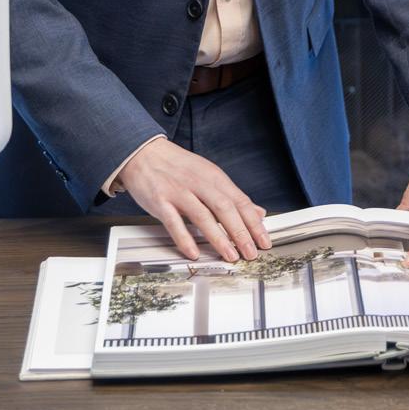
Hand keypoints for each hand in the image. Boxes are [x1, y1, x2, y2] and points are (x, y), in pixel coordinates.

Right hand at [118, 138, 270, 261]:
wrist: (145, 153)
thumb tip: (258, 212)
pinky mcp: (160, 201)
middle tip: (251, 253)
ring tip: (230, 255)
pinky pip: (173, 222)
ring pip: (203, 215)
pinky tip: (193, 252)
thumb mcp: (209, 175)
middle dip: (241, 232)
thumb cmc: (178, 167)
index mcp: (214, 177)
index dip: (254, 223)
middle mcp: (199, 183)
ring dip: (219, 238)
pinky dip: (184, 238)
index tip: (264, 240)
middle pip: (225, 208)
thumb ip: (232, 196)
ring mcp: (179, 192)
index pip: (240, 201)